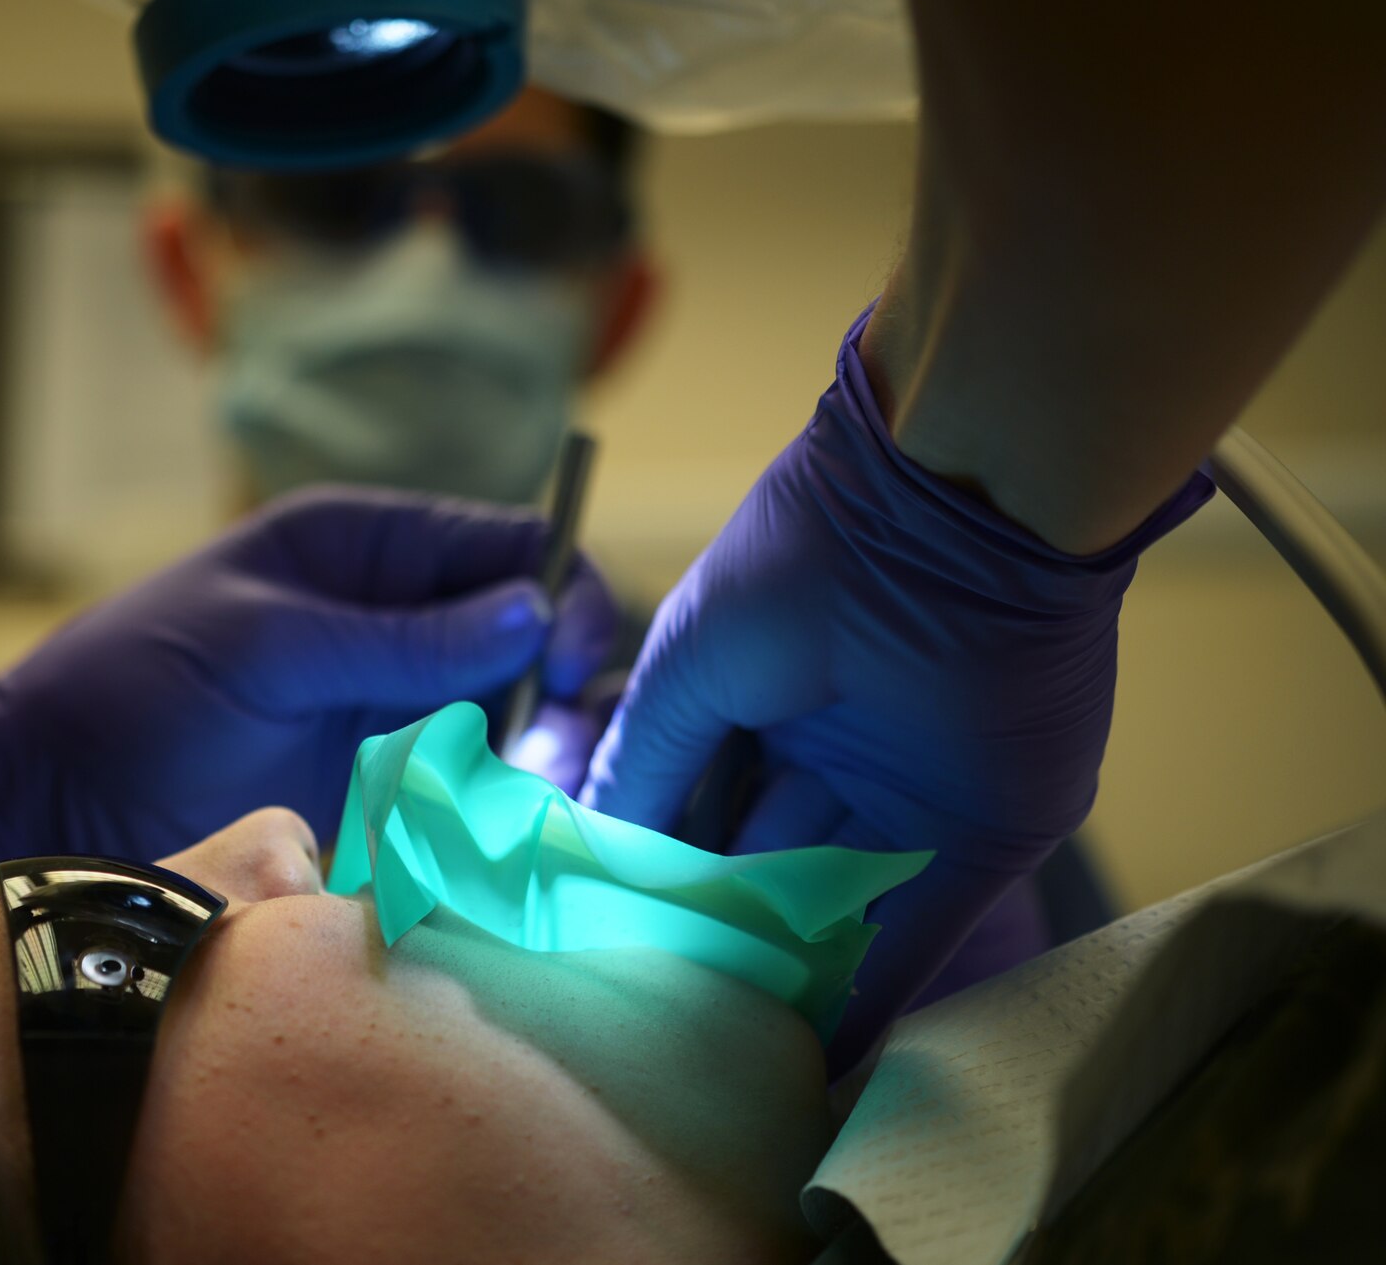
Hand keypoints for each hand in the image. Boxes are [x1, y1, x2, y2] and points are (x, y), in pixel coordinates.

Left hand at [0, 487, 619, 864]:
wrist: (48, 793)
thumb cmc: (136, 690)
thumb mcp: (267, 649)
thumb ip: (398, 640)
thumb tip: (533, 612)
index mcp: (365, 547)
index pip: (507, 546)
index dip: (559, 594)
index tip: (572, 662)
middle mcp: (392, 616)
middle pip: (527, 633)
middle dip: (563, 687)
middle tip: (560, 756)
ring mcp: (387, 699)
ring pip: (511, 713)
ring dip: (540, 754)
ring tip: (543, 803)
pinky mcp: (375, 778)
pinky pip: (466, 780)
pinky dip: (496, 804)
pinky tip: (503, 835)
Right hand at [582, 311, 1208, 1070]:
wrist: (953, 513)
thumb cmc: (800, 567)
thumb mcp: (688, 666)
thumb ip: (642, 764)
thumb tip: (588, 851)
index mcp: (759, 704)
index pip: (694, 811)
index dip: (650, 874)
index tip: (598, 944)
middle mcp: (831, 757)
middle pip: (761, 869)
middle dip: (713, 935)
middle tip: (654, 1013)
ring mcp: (910, 800)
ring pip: (834, 910)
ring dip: (785, 976)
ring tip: (717, 1051)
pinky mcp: (984, 834)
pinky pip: (920, 932)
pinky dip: (874, 997)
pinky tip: (820, 1059)